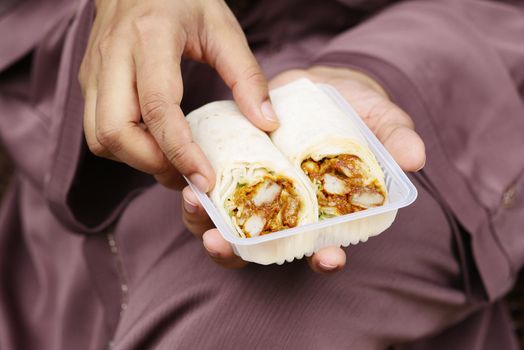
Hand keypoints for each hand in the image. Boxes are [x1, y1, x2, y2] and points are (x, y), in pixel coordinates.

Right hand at [79, 0, 278, 190]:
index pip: (159, 108)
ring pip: (100, 138)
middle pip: (115, 132)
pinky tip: (154, 143)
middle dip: (151, 164)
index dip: (181, 152)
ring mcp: (94, 70)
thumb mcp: (223, 29)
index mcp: (150, 38)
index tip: (205, 180)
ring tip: (172, 162)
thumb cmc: (183, 0)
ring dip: (136, 160)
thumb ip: (247, 76)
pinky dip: (126, 148)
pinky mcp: (89, 81)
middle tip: (187, 174)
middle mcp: (113, 56)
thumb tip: (266, 124)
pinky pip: (99, 129)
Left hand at [182, 66, 425, 272]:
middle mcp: (287, 213)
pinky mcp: (235, 176)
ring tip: (195, 206)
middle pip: (265, 248)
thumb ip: (394, 137)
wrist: (319, 89)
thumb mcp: (377, 118)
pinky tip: (188, 185)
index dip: (326, 258)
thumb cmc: (352, 110)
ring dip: (209, 226)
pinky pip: (211, 197)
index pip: (326, 247)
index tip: (327, 258)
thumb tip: (416, 157)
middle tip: (223, 245)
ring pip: (231, 228)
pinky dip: (198, 197)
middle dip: (242, 253)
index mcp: (325, 213)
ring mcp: (258, 197)